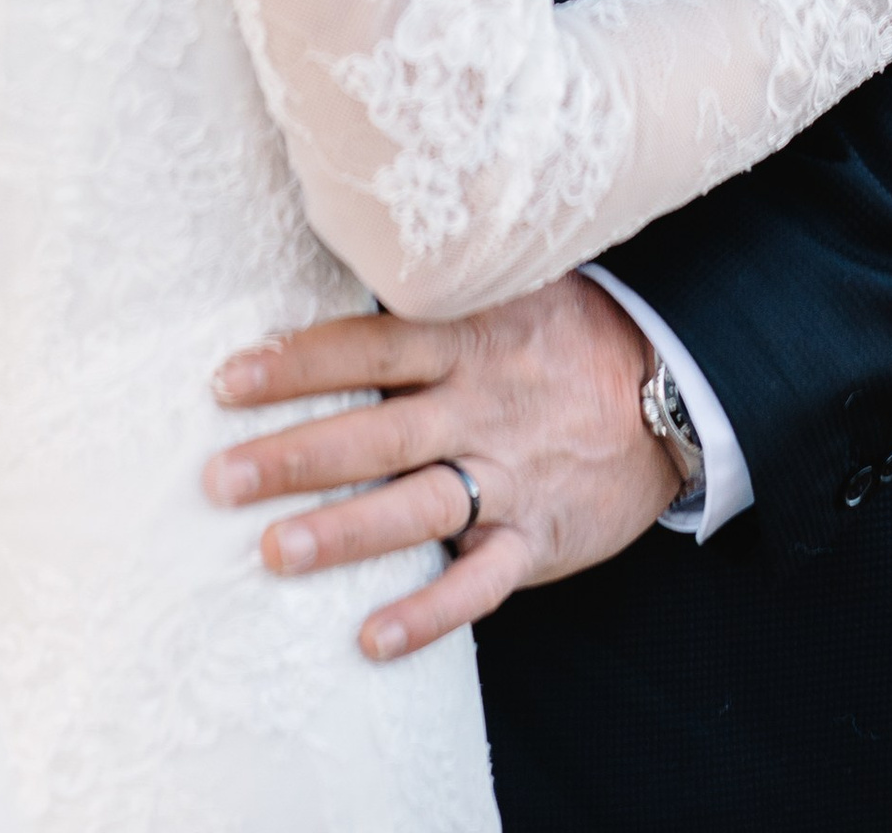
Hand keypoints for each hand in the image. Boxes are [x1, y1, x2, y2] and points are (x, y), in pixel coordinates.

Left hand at [202, 271, 675, 661]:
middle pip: (376, 432)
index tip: (227, 380)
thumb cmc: (568, 331)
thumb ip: (436, 290)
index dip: (298, 362)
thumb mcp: (509, 288)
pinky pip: (481, 584)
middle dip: (295, 456)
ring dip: (344, 533)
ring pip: (417, 507)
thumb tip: (348, 252)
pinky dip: (430, 613)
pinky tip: (372, 638)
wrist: (672, 386)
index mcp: (467, 342)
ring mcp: (509, 476)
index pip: (368, 347)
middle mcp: (479, 408)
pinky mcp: (538, 537)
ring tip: (274, 553)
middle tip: (220, 479)